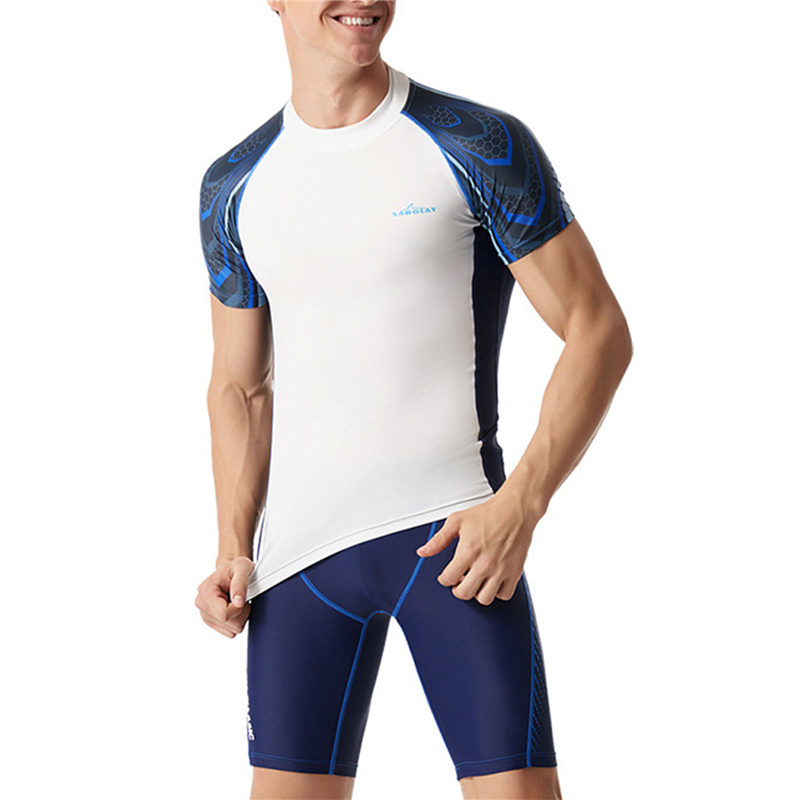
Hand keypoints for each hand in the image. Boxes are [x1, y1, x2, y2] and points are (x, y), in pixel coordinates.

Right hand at [195, 556, 254, 637]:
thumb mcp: (242, 567)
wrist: (231, 572)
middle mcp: (201, 604)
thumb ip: (240, 584)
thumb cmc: (236, 568)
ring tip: (238, 601)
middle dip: (241, 612)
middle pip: (229, 623)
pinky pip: (231, 632)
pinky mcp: (211, 622)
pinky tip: (235, 608)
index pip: (224, 614)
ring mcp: (205, 615)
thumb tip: (238, 602)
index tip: (242, 598)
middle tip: (241, 597)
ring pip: (232, 630)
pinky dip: (237, 622)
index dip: (239, 608)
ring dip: (240, 617)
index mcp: (206, 591)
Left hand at [416, 497, 534, 605]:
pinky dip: (497, 592)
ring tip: (476, 581)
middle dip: (458, 588)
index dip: (444, 578)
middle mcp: (484, 563)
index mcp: (468, 551)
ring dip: (477, 592)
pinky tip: (492, 580)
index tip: (448, 575)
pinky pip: (504, 595)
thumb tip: (423, 552)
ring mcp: (501, 570)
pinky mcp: (515, 572)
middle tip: (460, 580)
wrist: (514, 510)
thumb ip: (438, 539)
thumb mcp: (457, 521)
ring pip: (484, 599)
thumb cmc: (488, 514)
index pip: (448, 579)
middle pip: (464, 593)